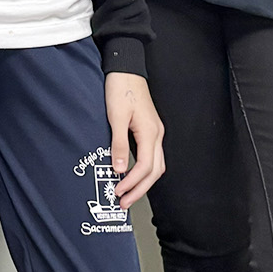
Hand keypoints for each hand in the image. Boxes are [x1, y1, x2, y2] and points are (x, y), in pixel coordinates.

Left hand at [105, 72, 164, 207]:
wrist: (126, 69)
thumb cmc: (121, 88)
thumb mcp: (115, 117)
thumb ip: (118, 144)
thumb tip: (118, 169)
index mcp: (150, 133)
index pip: (145, 167)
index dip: (132, 183)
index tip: (118, 192)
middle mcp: (157, 134)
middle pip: (154, 171)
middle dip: (140, 189)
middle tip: (124, 202)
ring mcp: (155, 132)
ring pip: (155, 165)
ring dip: (142, 181)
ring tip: (127, 193)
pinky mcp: (149, 129)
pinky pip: (151, 156)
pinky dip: (143, 169)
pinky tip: (131, 174)